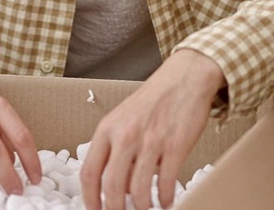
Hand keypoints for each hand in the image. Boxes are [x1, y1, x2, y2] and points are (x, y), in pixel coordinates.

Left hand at [80, 50, 225, 209]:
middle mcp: (126, 135)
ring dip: (142, 206)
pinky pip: (166, 181)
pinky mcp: (175, 145)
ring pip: (139, 189)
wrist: (184, 78)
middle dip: (115, 209)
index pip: (89, 173)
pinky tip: (166, 200)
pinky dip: (165, 197)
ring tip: (146, 208)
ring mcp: (151, 141)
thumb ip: (115, 148)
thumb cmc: (155, 99)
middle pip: (112, 187)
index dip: (90, 199)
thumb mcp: (123, 119)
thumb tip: (117, 185)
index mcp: (108, 129)